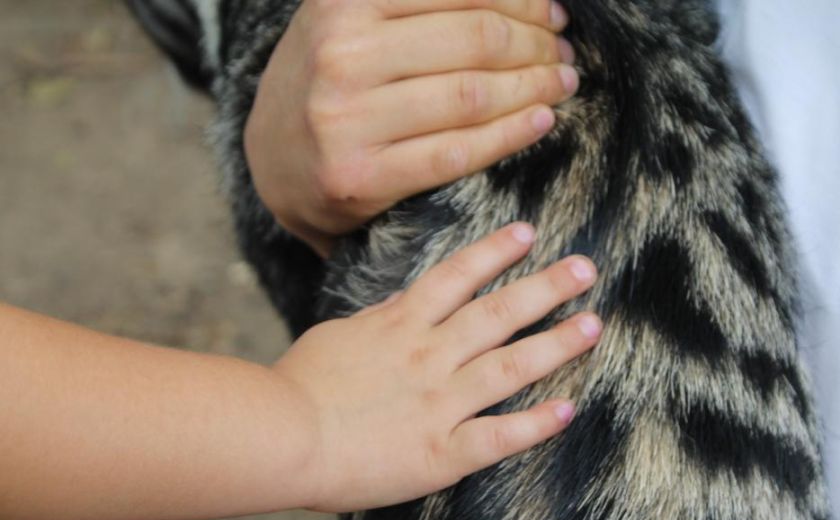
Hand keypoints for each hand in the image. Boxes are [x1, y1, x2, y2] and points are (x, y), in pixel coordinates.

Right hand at [244, 0, 577, 256]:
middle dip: (536, 44)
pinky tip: (540, 121)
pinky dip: (511, 135)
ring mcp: (347, 120)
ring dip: (534, 88)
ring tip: (562, 83)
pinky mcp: (359, 177)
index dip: (522, 0)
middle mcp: (341, 55)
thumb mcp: (352, 17)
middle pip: (475, 41)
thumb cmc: (329, 80)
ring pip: (472, 97)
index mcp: (343, 1)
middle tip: (562, 52)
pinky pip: (458, 153)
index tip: (553, 13)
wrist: (274, 162)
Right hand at [274, 223, 600, 511]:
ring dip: (556, 343)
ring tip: (593, 324)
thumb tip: (406, 301)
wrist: (281, 436)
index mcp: (400, 326)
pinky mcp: (440, 452)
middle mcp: (428, 356)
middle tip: (586, 268)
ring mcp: (439, 403)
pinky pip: (498, 436)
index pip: (456, 277)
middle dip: (545, 287)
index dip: (495, 252)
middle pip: (497, 313)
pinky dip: (536, 424)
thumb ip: (379, 318)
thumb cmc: (298, 385)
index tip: (529, 233)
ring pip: (510, 366)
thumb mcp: (338, 334)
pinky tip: (569, 409)